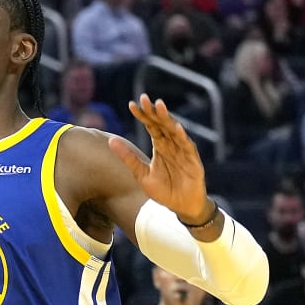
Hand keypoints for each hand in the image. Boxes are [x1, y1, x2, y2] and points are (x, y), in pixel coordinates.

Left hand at [108, 95, 211, 224]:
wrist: (182, 207)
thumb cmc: (164, 190)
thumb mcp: (142, 175)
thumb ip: (128, 158)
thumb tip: (111, 141)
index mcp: (160, 146)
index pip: (150, 126)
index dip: (142, 115)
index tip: (131, 104)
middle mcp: (172, 145)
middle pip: (161, 124)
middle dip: (153, 111)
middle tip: (144, 98)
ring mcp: (183, 151)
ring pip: (174, 131)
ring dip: (167, 118)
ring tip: (159, 105)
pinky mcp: (193, 161)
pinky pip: (187, 147)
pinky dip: (182, 137)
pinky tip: (176, 128)